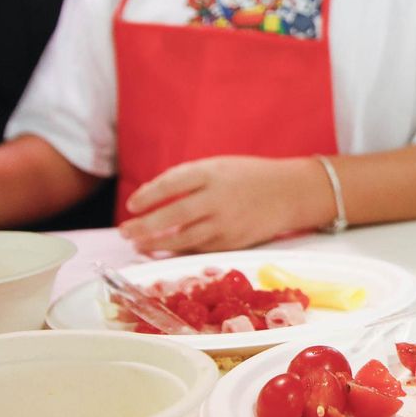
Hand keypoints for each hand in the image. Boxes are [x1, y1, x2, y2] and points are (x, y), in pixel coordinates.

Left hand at [120, 156, 333, 254]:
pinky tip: (164, 249)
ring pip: (184, 237)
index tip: (131, 205)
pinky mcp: (233, 242)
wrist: (290, 192)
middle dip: (145, 225)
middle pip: (174, 215)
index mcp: (213, 172)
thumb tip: (152, 198)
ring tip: (138, 244)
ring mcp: (227, 222)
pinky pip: (200, 247)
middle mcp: (219, 198)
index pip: (173, 183)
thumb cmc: (249, 177)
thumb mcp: (219, 167)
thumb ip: (190, 180)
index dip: (148, 195)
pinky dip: (179, 249)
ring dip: (156, 243)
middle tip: (125, 231)